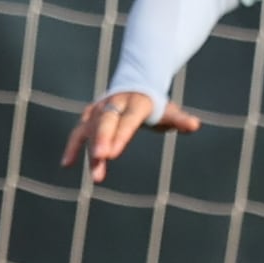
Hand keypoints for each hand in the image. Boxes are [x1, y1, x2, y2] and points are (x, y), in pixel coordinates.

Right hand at [59, 89, 199, 181]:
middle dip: (101, 140)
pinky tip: (68, 164)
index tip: (111, 155)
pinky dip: (73, 146)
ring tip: (95, 176)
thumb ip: (179, 119)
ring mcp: (100, 109)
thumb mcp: (168, 112)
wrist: (135, 86)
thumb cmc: (155, 107)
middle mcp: (114, 104)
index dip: (119, 136)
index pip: (126, 121)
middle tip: (101, 159)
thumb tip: (195, 125)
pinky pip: (79, 132)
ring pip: (91, 129)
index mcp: (135, 103)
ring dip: (90, 152)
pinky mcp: (90, 116)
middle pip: (106, 122)